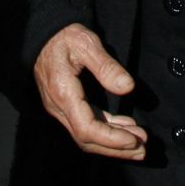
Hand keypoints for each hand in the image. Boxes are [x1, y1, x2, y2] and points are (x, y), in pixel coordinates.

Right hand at [33, 23, 146, 159]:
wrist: (41, 36)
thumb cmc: (63, 36)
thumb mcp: (86, 43)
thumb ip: (106, 66)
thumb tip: (127, 87)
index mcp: (63, 92)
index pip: (86, 128)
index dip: (111, 139)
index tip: (134, 140)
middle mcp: (58, 107)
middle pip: (87, 139)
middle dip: (116, 147)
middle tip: (143, 149)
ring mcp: (60, 109)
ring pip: (86, 136)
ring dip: (113, 143)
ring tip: (139, 143)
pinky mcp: (65, 107)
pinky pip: (85, 125)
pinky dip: (106, 130)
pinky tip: (125, 128)